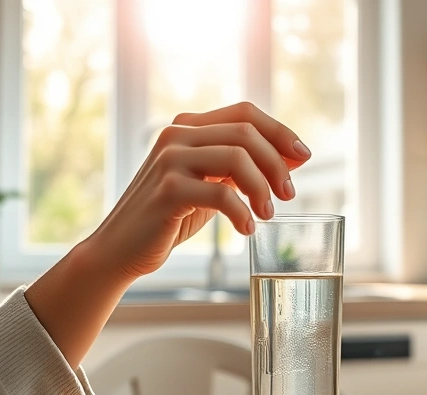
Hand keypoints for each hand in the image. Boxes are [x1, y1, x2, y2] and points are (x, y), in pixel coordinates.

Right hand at [24, 102, 310, 367]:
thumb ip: (245, 168)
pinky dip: (243, 213)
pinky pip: (221, 194)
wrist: (121, 250)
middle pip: (246, 133)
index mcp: (187, 127)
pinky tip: (248, 230)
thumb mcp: (212, 186)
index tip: (304, 157)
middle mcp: (177, 135)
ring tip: (268, 214)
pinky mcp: (168, 191)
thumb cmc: (170, 217)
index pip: (245, 113)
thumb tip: (296, 157)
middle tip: (289, 195)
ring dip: (263, 188)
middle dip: (277, 164)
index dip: (280, 131)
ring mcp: (170, 160)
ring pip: (237, 158)